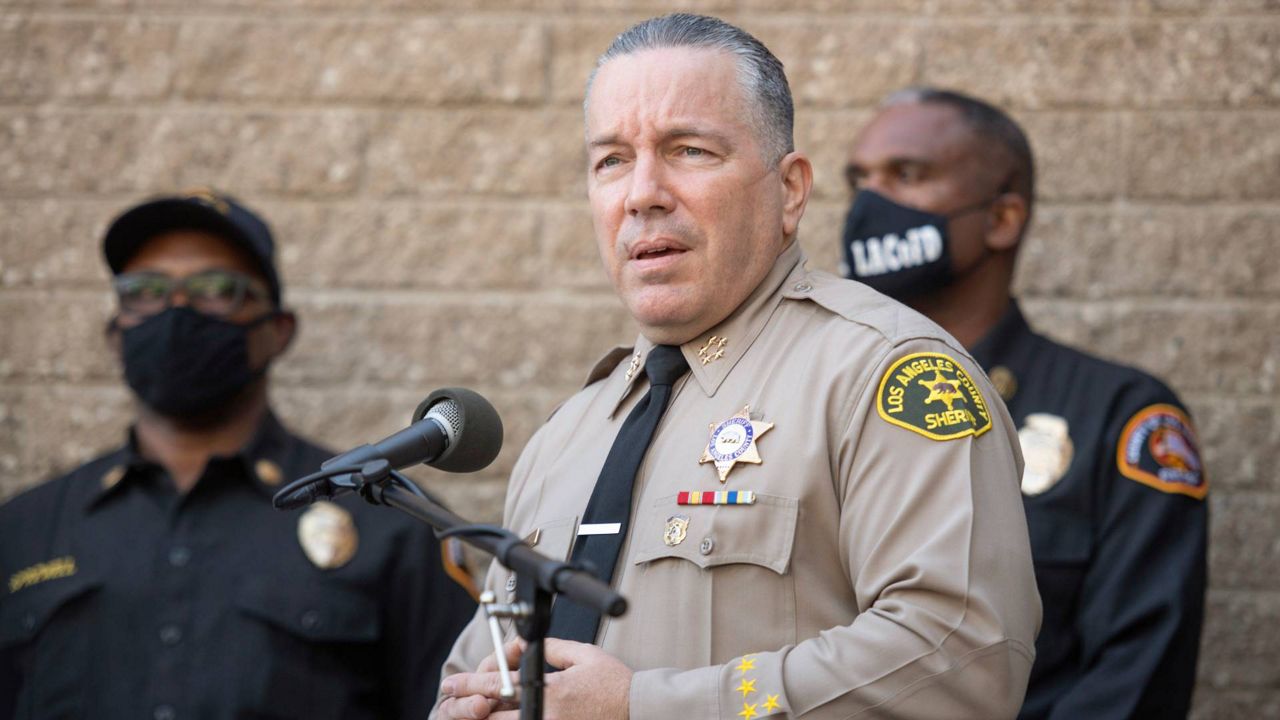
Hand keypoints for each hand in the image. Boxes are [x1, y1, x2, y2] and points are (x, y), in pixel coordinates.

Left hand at [439, 639, 632, 719]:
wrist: (638, 709)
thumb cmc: (615, 683)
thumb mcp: (583, 654)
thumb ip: (551, 649)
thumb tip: (526, 646)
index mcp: (550, 691)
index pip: (499, 686)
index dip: (471, 684)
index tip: (453, 684)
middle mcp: (545, 716)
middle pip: (494, 717)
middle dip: (472, 708)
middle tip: (455, 702)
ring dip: (491, 718)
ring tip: (480, 709)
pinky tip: (506, 715)